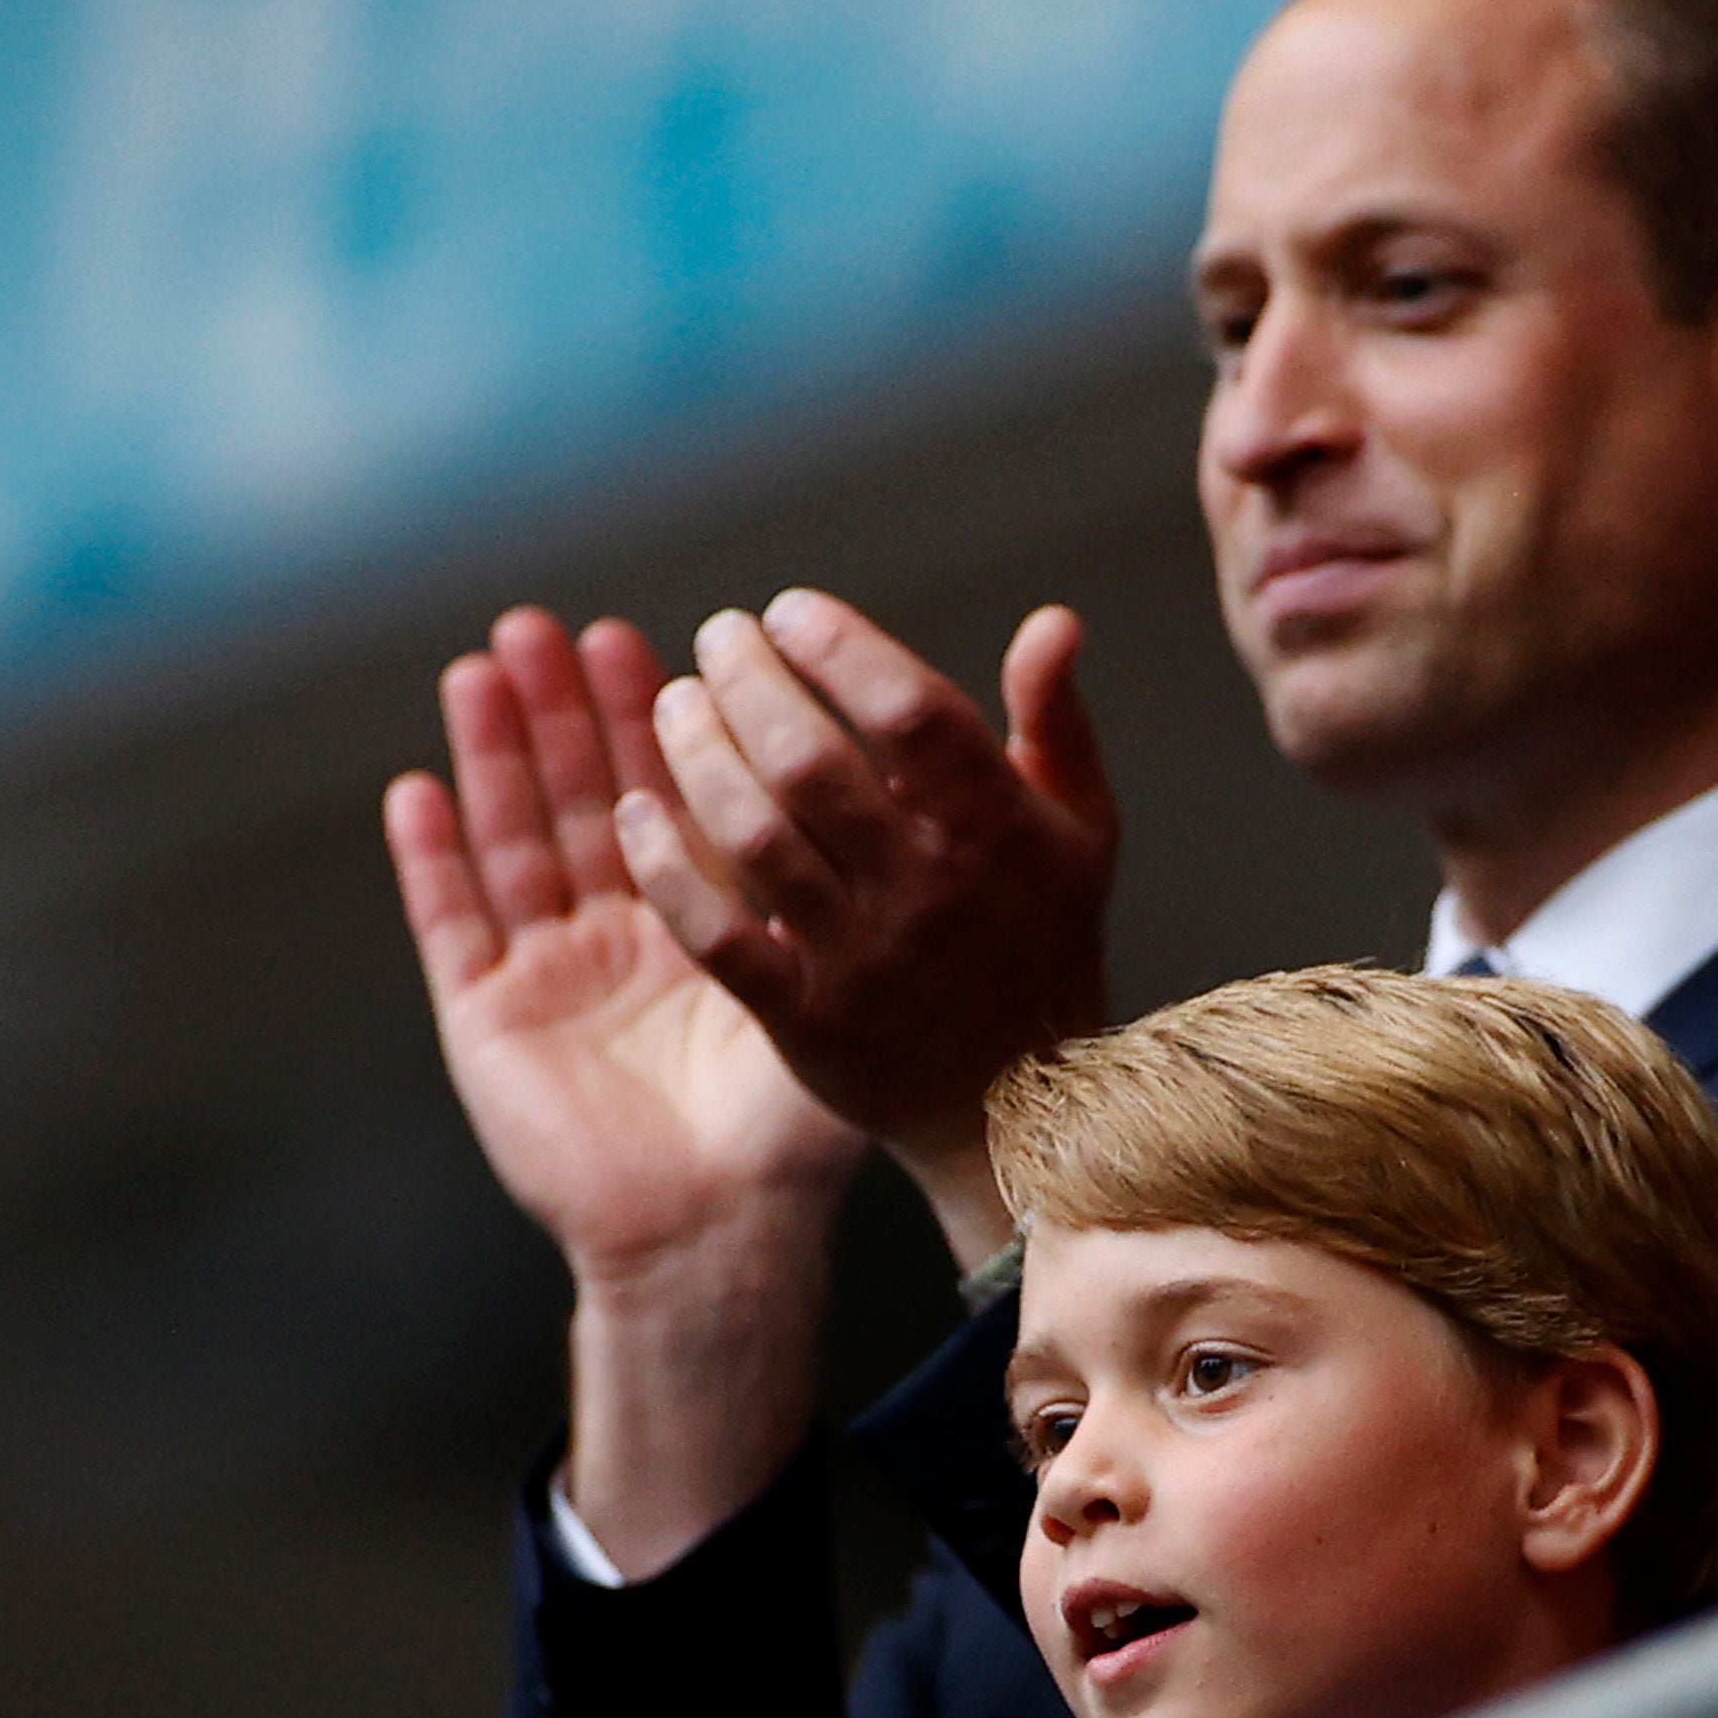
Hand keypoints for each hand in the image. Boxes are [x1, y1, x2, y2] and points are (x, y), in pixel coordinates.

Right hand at [389, 611, 863, 1283]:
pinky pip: (453, 924)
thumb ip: (850, 912)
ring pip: (514, 841)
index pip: (677, 798)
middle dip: (570, 713)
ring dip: (496, 755)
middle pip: (585, 800)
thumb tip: (913, 813)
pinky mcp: (489, 1018)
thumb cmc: (784, 1136)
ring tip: (485, 667)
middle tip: (559, 626)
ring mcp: (548, 972)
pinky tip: (418, 788)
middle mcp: (619, 936)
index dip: (664, 723)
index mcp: (698, 923)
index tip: (667, 642)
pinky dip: (433, 858)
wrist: (716, 1235)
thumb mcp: (826, 1000)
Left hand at [612, 590, 1119, 1260]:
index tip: (790, 612)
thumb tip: (1052, 622)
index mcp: (999, 831)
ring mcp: (864, 957)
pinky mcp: (806, 1019)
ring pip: (755, 837)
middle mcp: (930, 890)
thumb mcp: (1080, 831)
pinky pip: (718, 934)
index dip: (842, 647)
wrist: (1022, 1105)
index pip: (912, 711)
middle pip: (814, 762)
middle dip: (750, 683)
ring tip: (674, 703)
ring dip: (699, 756)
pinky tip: (638, 812)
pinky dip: (668, 869)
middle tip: (717, 639)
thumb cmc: (1041, 945)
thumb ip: (1057, 723)